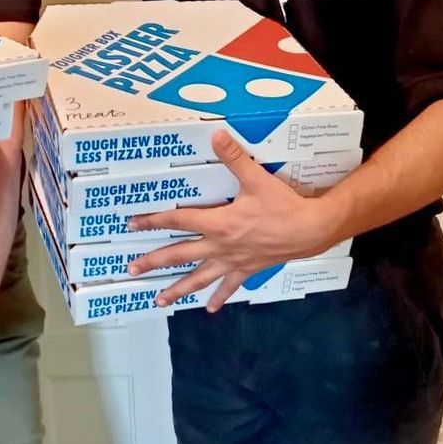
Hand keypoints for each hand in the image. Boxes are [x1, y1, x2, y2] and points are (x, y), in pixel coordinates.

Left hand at [127, 130, 333, 311]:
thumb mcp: (257, 178)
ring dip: (178, 289)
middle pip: (180, 254)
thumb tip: (217, 135)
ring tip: (158, 300)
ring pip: (199, 278)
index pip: (178, 220)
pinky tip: (208, 308)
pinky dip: (218, 298)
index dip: (154, 220)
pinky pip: (229, 287)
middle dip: (154, 262)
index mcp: (219, 223)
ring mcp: (232, 261)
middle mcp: (220, 246)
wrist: (311, 230)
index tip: (132, 224)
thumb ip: (234, 157)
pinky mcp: (247, 270)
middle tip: (131, 269)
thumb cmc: (282, 205)